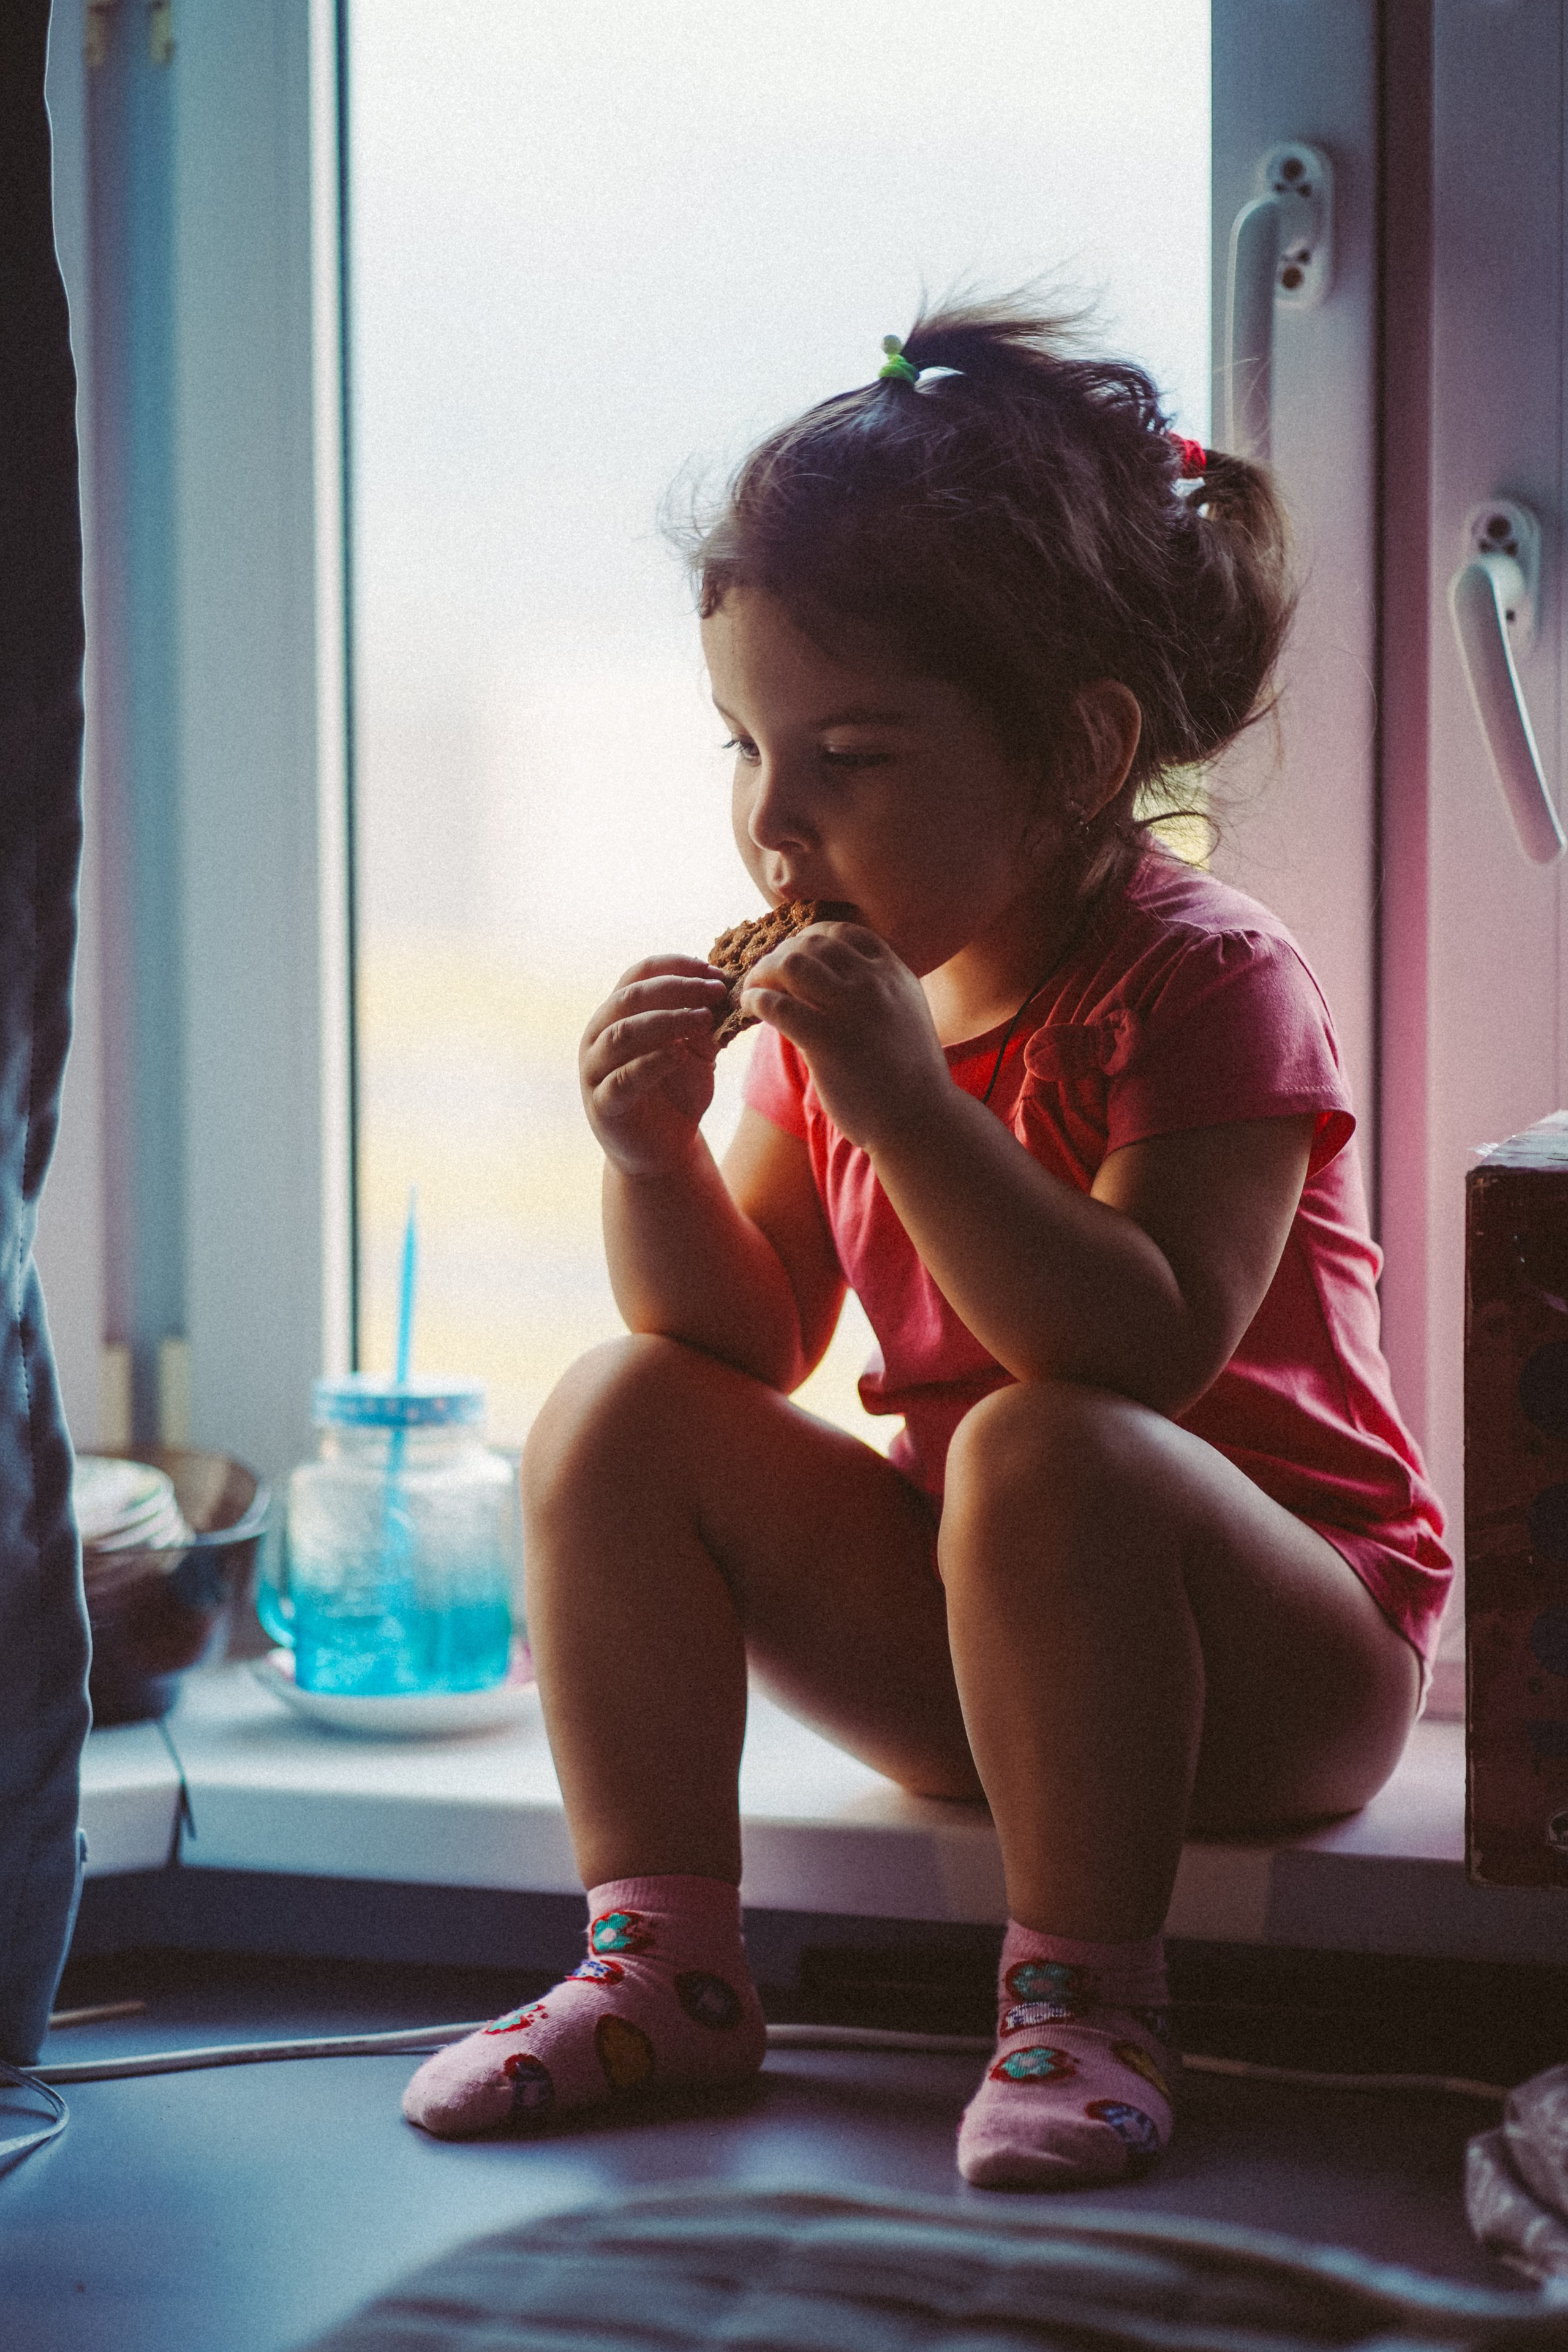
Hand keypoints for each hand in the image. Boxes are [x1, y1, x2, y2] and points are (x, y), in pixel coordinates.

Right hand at [580, 956, 727, 1177]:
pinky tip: (681, 1055)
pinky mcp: (602, 1105)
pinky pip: (622, 1079)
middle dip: (677, 988)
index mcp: (617, 1014)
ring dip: (666, 1020)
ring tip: (704, 1019)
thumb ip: (704, 1021)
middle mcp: (598, 1035)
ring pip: (622, 1033)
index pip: (638, 975)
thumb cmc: (677, 1092)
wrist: (663, 1149)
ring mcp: (594, 1070)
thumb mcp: (697, 1049)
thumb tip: (727, 988)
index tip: (715, 971)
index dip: (676, 966)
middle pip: (630, 997)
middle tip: (715, 991)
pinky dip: (653, 1062)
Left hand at [740, 920, 950, 1151]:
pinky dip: (756, 1000)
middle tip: (764, 976)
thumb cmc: (908, 1074)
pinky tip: (751, 1007)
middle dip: (780, 955)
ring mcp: (852, 1011)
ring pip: (791, 965)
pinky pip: (779, 1006)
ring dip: (763, 973)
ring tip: (753, 990)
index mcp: (894, 973)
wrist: (922, 1120)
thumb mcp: (904, 1014)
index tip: (793, 958)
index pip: (841, 933)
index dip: (807, 940)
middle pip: (811, 943)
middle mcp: (874, 983)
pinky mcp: (828, 1043)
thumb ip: (876, 989)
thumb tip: (828, 975)